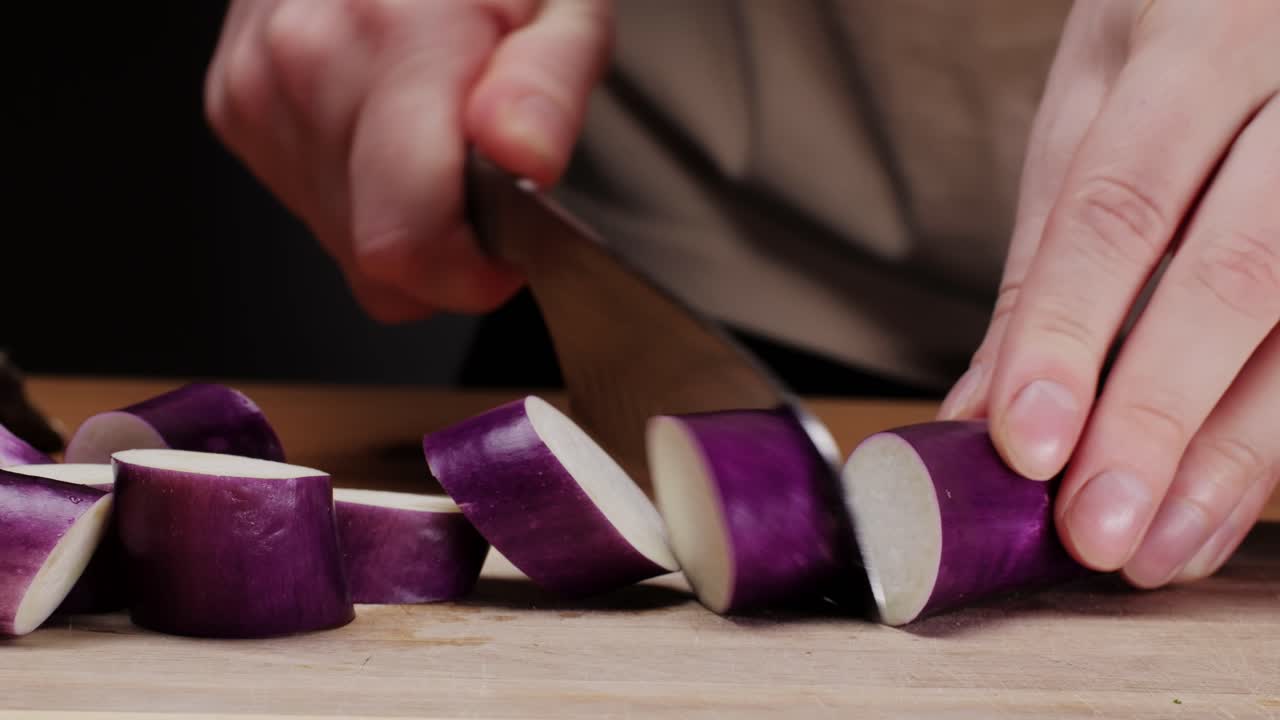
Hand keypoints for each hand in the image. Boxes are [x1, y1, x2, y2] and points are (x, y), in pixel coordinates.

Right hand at [205, 0, 612, 320]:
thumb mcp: (562, 5)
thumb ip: (548, 87)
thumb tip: (525, 159)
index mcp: (391, 40)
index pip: (406, 241)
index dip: (471, 275)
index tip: (508, 248)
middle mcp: (304, 65)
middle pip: (375, 260)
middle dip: (446, 248)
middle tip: (482, 176)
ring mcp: (257, 89)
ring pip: (343, 244)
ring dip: (402, 220)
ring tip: (433, 136)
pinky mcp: (234, 106)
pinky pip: (310, 207)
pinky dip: (360, 193)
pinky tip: (387, 128)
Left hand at [939, 1, 1279, 587]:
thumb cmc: (1179, 36)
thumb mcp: (1094, 104)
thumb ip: (1049, 250)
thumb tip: (981, 408)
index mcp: (1198, 38)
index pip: (1121, 203)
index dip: (1069, 330)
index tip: (1024, 442)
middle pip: (1234, 274)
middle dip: (1156, 417)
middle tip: (1094, 531)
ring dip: (1229, 458)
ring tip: (1153, 549)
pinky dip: (1273, 443)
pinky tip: (1218, 507)